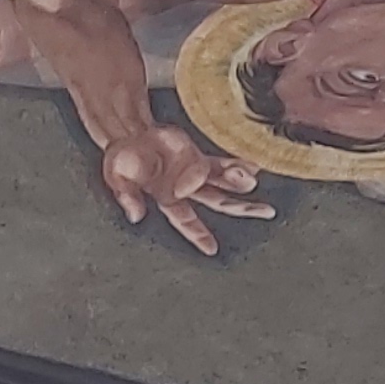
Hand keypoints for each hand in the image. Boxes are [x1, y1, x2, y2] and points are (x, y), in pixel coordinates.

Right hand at [95, 122, 274, 259]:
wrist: (131, 134)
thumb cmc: (122, 158)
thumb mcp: (118, 178)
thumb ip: (127, 196)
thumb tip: (135, 215)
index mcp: (167, 199)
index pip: (186, 221)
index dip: (198, 235)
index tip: (212, 250)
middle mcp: (186, 190)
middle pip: (220, 203)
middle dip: (242, 208)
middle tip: (266, 211)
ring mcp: (195, 173)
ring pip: (225, 183)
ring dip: (241, 182)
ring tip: (253, 177)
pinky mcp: (199, 157)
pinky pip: (223, 162)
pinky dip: (239, 162)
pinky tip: (254, 162)